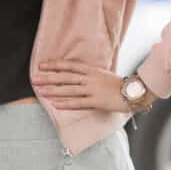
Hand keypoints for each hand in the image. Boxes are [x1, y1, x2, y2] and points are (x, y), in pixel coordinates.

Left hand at [32, 61, 152, 112]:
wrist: (135, 92)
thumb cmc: (118, 84)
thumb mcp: (102, 74)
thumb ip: (88, 74)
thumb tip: (72, 73)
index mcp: (91, 70)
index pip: (69, 66)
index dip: (55, 65)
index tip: (41, 65)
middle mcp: (90, 79)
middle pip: (65, 77)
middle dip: (49, 78)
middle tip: (35, 79)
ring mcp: (93, 90)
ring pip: (69, 90)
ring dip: (53, 91)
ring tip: (41, 91)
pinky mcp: (97, 102)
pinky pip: (78, 103)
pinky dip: (66, 103)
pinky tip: (55, 104)